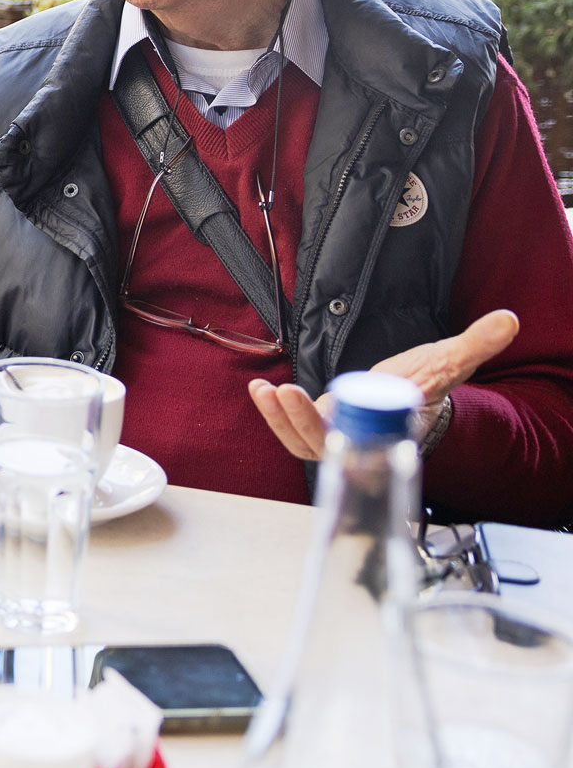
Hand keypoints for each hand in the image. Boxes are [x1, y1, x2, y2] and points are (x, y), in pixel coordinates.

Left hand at [248, 310, 517, 459]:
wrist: (413, 397)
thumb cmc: (429, 384)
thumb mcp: (449, 362)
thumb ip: (474, 344)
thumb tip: (507, 321)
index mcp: (398, 433)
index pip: (374, 442)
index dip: (352, 433)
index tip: (331, 410)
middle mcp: (365, 443)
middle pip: (331, 447)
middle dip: (304, 424)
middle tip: (285, 394)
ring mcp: (340, 437)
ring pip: (306, 442)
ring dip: (281, 419)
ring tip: (265, 391)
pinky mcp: (321, 426)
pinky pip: (294, 428)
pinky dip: (275, 413)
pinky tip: (260, 389)